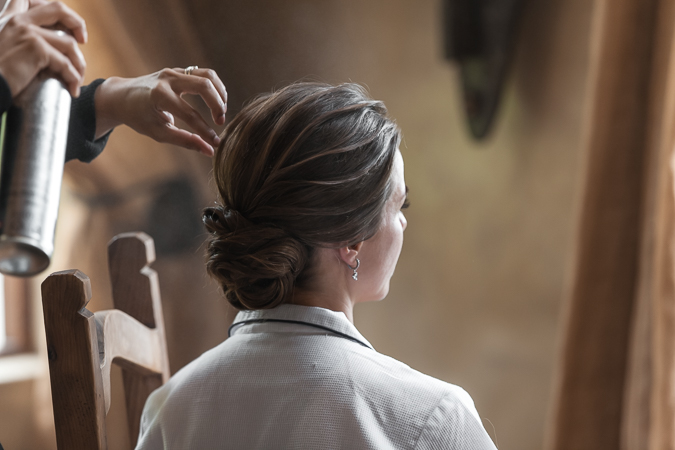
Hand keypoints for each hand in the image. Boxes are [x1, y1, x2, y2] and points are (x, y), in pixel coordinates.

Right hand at [0, 1, 86, 97]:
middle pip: (58, 9)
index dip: (54, 11)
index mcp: (11, 18)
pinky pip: (65, 64)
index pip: (32, 1)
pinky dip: (73, 77)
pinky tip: (72, 88)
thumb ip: (20, 38)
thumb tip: (50, 46)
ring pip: (69, 43)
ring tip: (77, 78)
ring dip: (79, 63)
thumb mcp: (4, 46)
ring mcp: (29, 33)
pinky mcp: (36, 49)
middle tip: (83, 40)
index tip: (65, 26)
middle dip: (77, 23)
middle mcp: (20, 21)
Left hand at [94, 68, 227, 155]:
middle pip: (204, 86)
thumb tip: (209, 151)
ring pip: (207, 75)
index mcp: (159, 96)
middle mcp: (168, 80)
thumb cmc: (139, 117)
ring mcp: (174, 71)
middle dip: (217, 105)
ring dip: (220, 93)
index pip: (191, 114)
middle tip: (220, 122)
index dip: (206, 131)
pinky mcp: (178, 70)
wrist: (121, 96)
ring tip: (222, 110)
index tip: (215, 143)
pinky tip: (217, 100)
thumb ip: (185, 141)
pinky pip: (203, 73)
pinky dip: (214, 86)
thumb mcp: (159, 133)